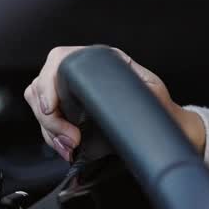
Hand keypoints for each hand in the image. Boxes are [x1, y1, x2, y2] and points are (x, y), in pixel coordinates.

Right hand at [22, 45, 205, 159]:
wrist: (167, 126)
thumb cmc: (160, 107)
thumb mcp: (149, 93)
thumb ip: (130, 88)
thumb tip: (111, 95)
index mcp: (102, 60)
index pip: (59, 60)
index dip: (48, 84)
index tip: (52, 108)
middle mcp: (84, 73)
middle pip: (41, 86)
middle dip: (49, 118)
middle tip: (70, 140)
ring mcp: (74, 93)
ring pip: (40, 108)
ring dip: (50, 131)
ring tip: (69, 147)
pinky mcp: (71, 114)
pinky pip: (48, 124)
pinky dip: (53, 139)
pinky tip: (67, 149)